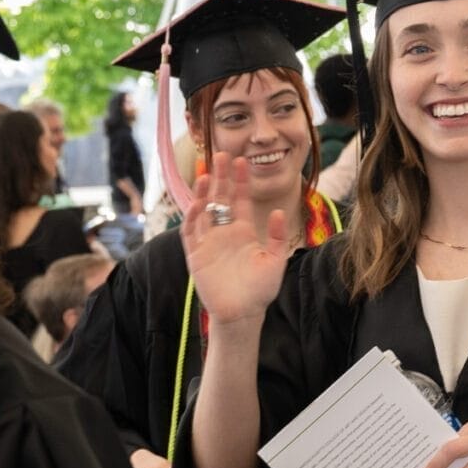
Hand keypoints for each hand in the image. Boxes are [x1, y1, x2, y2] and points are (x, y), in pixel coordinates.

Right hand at [179, 153, 291, 328]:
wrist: (242, 314)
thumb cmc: (260, 290)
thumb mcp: (274, 261)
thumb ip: (275, 237)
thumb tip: (277, 212)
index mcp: (243, 231)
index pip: (239, 200)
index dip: (239, 181)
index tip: (241, 161)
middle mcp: (224, 233)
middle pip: (220, 198)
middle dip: (220, 177)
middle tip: (221, 154)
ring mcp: (208, 242)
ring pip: (202, 210)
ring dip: (203, 192)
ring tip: (205, 172)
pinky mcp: (195, 254)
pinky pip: (191, 231)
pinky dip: (192, 217)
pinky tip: (198, 203)